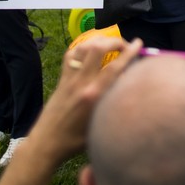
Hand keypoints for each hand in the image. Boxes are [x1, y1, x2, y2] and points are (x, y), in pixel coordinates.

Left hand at [37, 37, 140, 161]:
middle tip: (125, 46)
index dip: (129, 52)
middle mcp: (81, 83)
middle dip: (114, 41)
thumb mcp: (101, 126)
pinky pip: (71, 55)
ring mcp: (69, 79)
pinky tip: (89, 52)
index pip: (115, 67)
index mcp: (94, 96)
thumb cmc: (75, 142)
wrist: (46, 143)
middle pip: (98, 49)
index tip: (138, 43)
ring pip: (83, 48)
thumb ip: (115, 107)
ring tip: (109, 45)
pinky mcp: (61, 79)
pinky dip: (82, 48)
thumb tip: (130, 91)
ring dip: (99, 41)